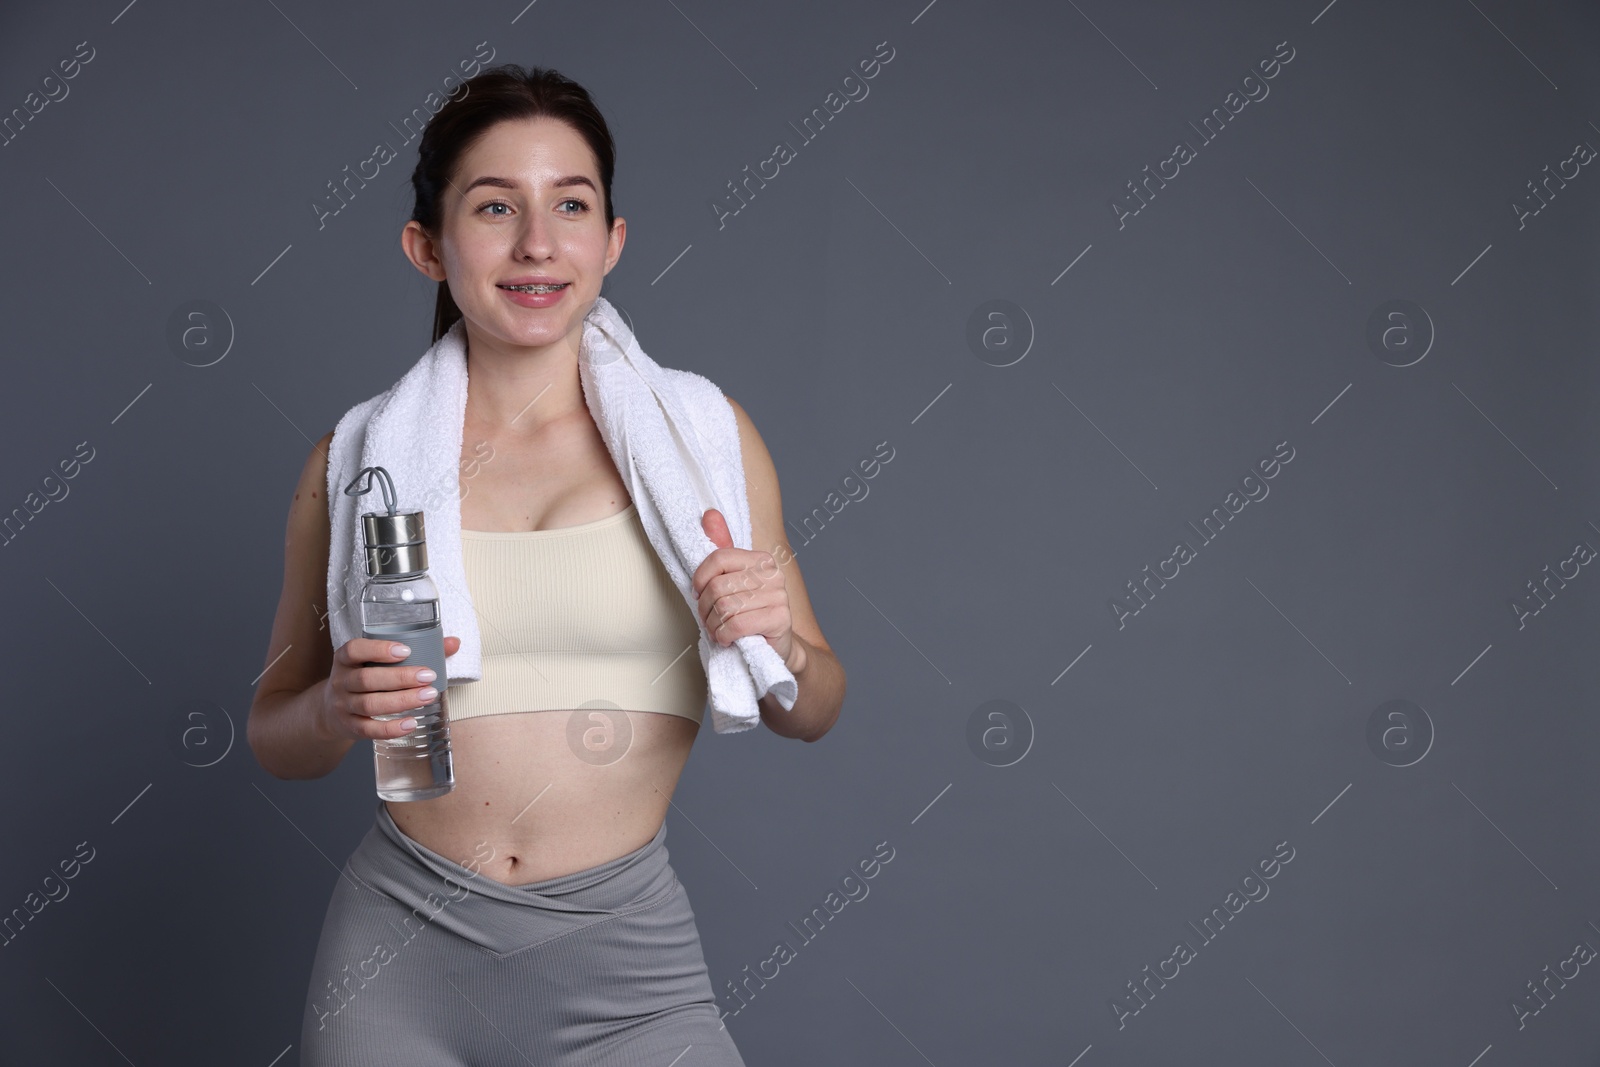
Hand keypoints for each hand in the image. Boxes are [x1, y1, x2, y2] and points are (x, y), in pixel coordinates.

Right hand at [317, 635, 460, 741]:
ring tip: (428, 696)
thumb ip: (417, 649)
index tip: (406, 650)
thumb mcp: (377, 662)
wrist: (331, 711)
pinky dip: (390, 728)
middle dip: (400, 678)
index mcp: (346, 659)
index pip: (354, 649)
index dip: (378, 650)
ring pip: (369, 704)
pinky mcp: (349, 727)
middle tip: (429, 676)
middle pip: (366, 679)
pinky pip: (368, 730)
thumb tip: (454, 642)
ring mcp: (342, 705)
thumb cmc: (366, 678)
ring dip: (401, 701)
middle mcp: (341, 681)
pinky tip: (411, 723)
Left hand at [691, 508, 805, 673]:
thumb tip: (710, 515)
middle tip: (709, 619)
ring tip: (718, 630)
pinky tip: (727, 638)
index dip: (700, 578)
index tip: (698, 593)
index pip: (719, 558)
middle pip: (718, 587)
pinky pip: (737, 625)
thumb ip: (722, 550)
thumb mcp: (732, 582)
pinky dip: (724, 636)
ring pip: (725, 608)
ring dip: (714, 625)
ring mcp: (779, 596)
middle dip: (705, 609)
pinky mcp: (780, 619)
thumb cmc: (750, 615)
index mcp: (761, 560)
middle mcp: (773, 574)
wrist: (775, 648)